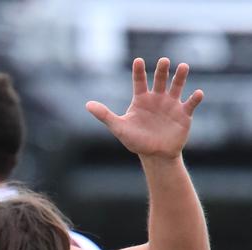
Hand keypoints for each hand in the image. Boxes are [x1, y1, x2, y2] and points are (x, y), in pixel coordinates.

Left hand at [86, 57, 202, 160]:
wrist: (154, 155)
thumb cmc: (135, 140)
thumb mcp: (119, 127)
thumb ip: (104, 115)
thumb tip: (87, 105)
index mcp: (141, 99)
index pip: (139, 81)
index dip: (138, 71)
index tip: (138, 60)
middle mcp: (157, 98)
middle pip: (159, 80)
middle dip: (161, 71)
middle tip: (164, 61)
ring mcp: (171, 105)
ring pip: (177, 87)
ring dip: (180, 77)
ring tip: (183, 67)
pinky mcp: (184, 114)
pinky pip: (190, 104)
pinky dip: (194, 99)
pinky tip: (197, 93)